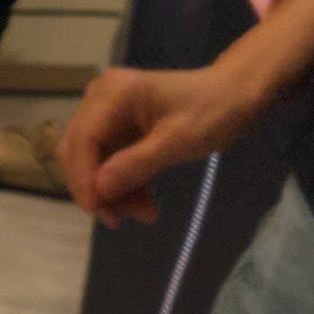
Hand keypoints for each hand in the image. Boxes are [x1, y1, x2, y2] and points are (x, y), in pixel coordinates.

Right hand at [62, 61, 262, 224]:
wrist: (234, 95)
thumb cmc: (213, 111)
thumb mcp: (180, 140)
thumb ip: (138, 164)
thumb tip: (99, 190)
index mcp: (113, 93)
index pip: (83, 139)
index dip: (84, 177)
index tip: (98, 210)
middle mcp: (100, 99)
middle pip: (78, 151)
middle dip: (97, 188)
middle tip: (121, 220)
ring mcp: (106, 113)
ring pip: (91, 161)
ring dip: (111, 191)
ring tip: (144, 214)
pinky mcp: (116, 128)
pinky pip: (107, 161)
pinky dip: (121, 184)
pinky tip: (143, 203)